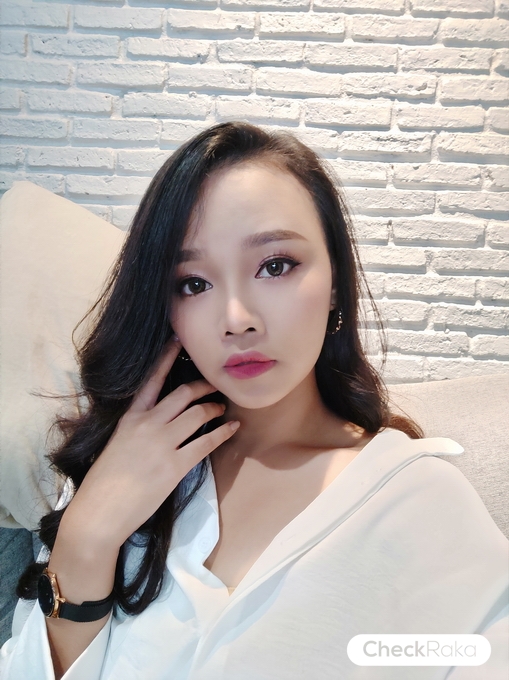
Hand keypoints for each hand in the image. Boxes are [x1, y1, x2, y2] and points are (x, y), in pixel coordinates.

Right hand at [60, 338, 238, 549]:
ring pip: (197, 414)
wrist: (100, 512)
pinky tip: (232, 428)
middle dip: (204, 386)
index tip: (178, 341)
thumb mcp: (116, 443)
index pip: (152, 380)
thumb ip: (136, 427)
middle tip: (215, 385)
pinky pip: (206, 443)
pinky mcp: (175, 466)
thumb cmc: (104, 482)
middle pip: (183, 393)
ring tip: (222, 408)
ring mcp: (162, 444)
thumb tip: (157, 419)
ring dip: (214, 408)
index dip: (166, 358)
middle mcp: (147, 424)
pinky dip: (223, 433)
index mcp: (130, 417)